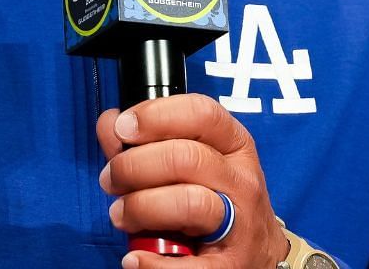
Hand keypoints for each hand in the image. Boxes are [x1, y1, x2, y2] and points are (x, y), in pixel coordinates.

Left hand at [96, 93, 289, 268]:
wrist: (258, 253)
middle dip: (134, 166)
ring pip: (189, 202)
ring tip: (120, 215)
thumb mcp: (195, 163)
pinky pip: (188, 265)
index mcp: (234, 147)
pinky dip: (153, 263)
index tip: (124, 127)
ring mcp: (239, 224)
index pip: (202, 115)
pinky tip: (134, 258)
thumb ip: (147, 143)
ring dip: (140, 207)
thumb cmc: (218, 201)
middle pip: (187, 158)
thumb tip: (110, 122)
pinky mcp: (226, 266)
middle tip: (111, 179)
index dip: (158, 116)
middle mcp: (240, 180)